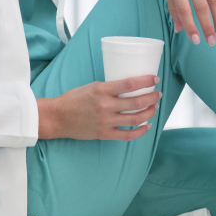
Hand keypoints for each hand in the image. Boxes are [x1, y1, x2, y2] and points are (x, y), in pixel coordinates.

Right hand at [37, 75, 160, 140]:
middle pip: (137, 102)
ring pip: (135, 119)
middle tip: (158, 94)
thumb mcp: (92, 86)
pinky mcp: (104, 134)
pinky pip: (127, 135)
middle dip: (152, 98)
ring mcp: (106, 121)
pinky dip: (140, 131)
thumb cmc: (74, 99)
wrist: (57, 117)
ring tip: (155, 107)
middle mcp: (106, 106)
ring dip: (149, 113)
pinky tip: (147, 126)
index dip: (146, 81)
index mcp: (102, 90)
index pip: (130, 84)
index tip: (155, 79)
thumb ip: (109, 87)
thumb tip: (129, 87)